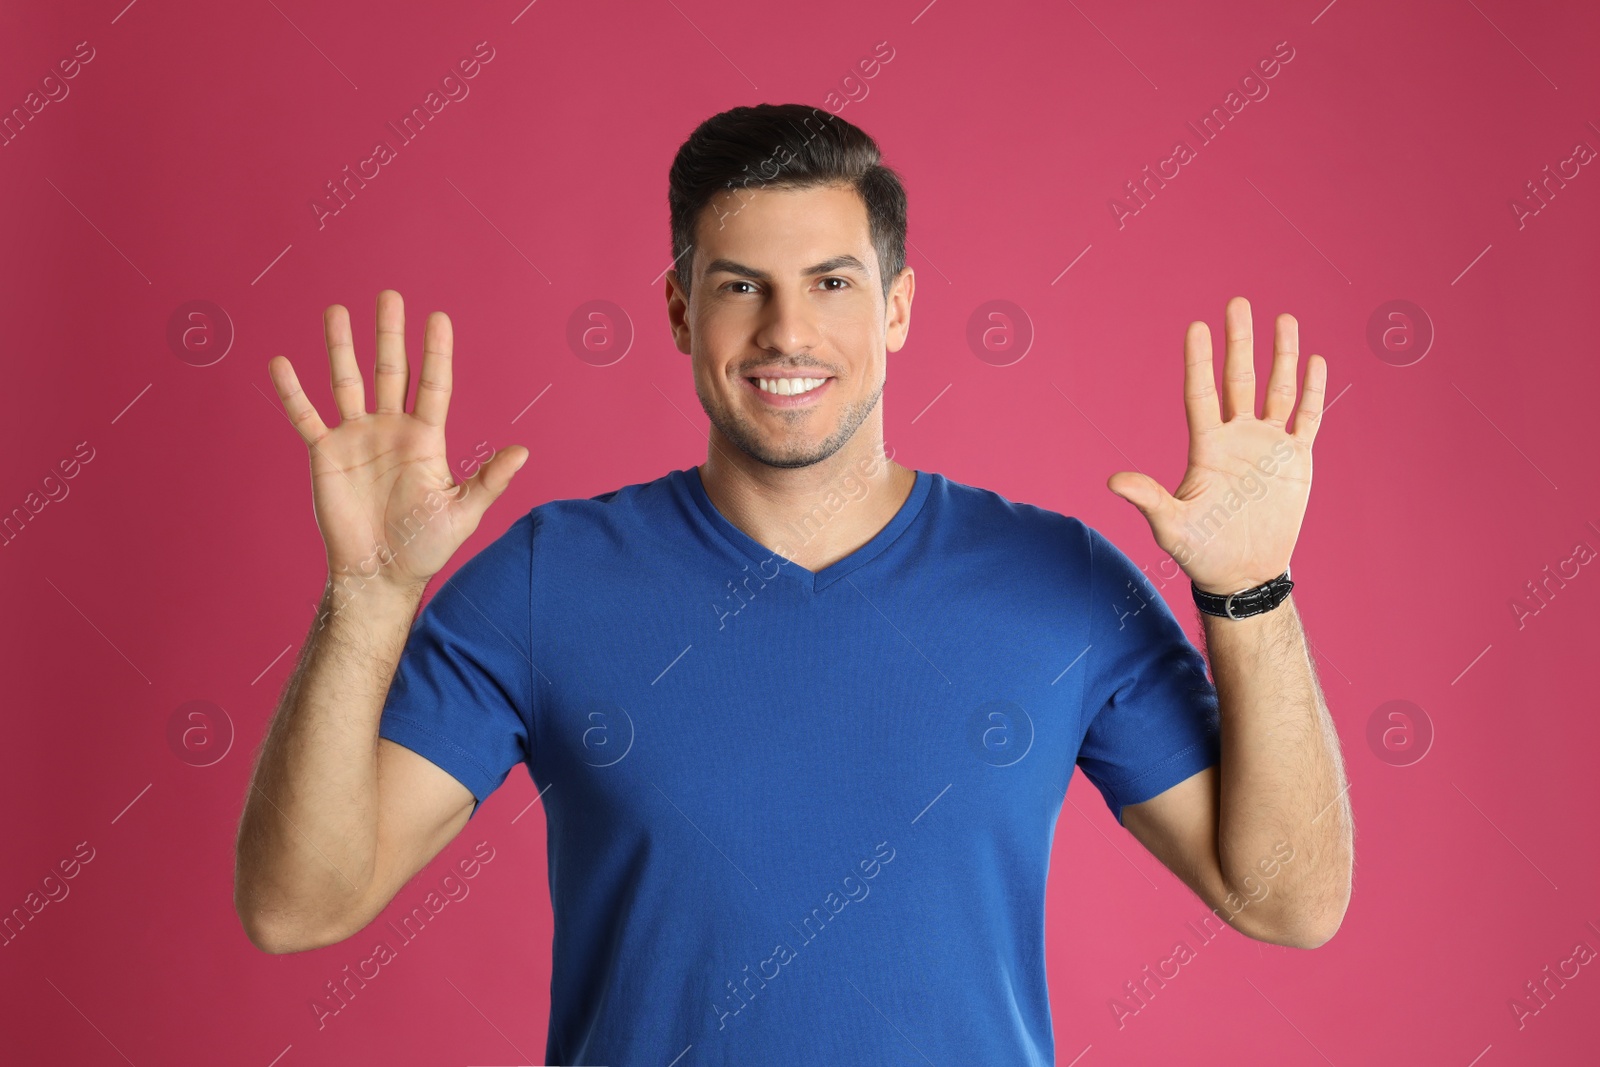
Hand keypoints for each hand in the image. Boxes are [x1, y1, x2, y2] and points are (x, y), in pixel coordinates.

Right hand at [268, 289, 528, 594]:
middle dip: (390, 334)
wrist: (381, 573)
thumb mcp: (464, 512)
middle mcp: (391, 430)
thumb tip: (523, 451)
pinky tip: (281, 363)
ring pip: (347, 381)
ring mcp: (357, 438)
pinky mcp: (326, 455)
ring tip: (337, 310)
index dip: (436, 351)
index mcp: (426, 438)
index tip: (438, 317)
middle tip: (390, 296)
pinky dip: (293, 392)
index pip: (434, 384)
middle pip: (391, 371)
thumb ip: (489, 479)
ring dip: (341, 347)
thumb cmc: (426, 546)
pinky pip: (306, 417)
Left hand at [1106, 296, 1324, 594]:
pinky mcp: (1296, 461)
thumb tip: (1112, 482)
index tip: (1197, 327)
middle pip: (1239, 379)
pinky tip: (1315, 362)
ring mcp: (1268, 446)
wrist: (1242, 574)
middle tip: (1238, 302)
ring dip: (1282, 356)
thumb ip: (1148, 499)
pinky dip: (1312, 392)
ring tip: (1284, 319)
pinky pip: (1306, 418)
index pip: (1201, 393)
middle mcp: (1237, 438)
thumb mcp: (1170, 526)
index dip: (1200, 361)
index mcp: (1206, 447)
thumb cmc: (1201, 551)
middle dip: (1240, 342)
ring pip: (1277, 390)